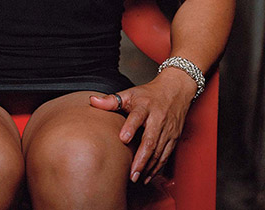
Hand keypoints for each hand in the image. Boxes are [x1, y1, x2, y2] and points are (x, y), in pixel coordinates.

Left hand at [90, 68, 196, 182]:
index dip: (130, 127)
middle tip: (131, 173)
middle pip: (150, 140)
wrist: (175, 90)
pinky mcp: (174, 138)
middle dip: (141, 159)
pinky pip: (166, 155)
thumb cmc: (149, 94)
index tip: (123, 139)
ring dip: (148, 167)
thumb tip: (92, 101)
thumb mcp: (130, 93)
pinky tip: (148, 176)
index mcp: (145, 106)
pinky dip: (157, 167)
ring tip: (137, 178)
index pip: (137, 117)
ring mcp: (167, 130)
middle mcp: (158, 119)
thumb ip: (111, 100)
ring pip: (159, 151)